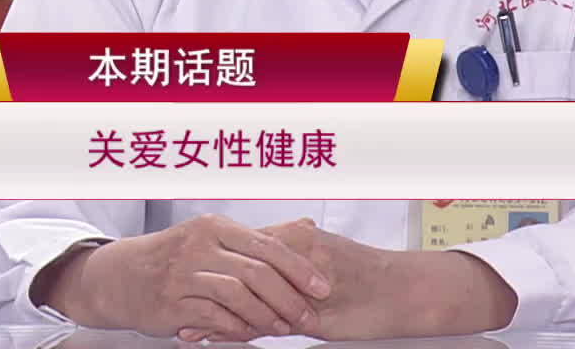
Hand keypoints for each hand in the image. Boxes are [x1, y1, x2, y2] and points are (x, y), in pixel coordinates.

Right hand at [35, 214, 331, 341]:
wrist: (122, 275)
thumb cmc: (177, 254)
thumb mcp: (212, 236)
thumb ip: (256, 238)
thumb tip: (308, 226)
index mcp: (215, 226)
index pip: (267, 245)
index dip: (299, 268)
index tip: (322, 287)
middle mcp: (199, 246)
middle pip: (256, 272)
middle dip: (289, 297)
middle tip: (308, 316)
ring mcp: (183, 275)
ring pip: (237, 296)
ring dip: (266, 316)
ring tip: (283, 329)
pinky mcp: (171, 303)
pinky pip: (213, 318)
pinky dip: (237, 328)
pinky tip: (251, 335)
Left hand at [176, 220, 514, 341]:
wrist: (405, 292)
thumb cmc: (369, 280)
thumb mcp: (325, 266)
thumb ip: (295, 264)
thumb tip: (269, 257)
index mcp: (297, 236)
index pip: (244, 248)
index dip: (213, 262)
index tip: (184, 272)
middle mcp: (294, 251)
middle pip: (235, 269)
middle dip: (202, 285)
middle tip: (169, 299)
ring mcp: (298, 280)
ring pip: (243, 295)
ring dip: (210, 311)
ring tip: (180, 325)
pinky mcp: (307, 311)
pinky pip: (262, 320)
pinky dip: (231, 330)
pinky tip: (209, 339)